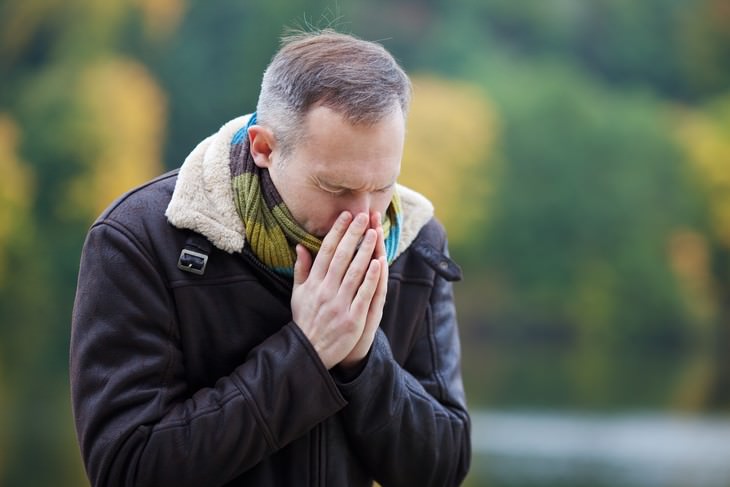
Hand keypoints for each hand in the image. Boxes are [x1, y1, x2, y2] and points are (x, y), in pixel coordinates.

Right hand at [291, 211, 386, 369]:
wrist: (308, 352)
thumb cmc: (305, 320)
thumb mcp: (298, 294)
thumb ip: (301, 270)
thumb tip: (300, 246)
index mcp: (313, 283)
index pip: (326, 252)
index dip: (336, 232)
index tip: (345, 216)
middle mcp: (325, 291)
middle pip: (341, 257)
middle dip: (353, 235)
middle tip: (362, 216)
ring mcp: (339, 305)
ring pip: (354, 272)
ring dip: (365, 251)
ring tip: (374, 233)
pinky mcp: (352, 319)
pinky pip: (364, 294)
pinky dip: (371, 278)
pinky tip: (378, 262)